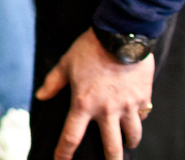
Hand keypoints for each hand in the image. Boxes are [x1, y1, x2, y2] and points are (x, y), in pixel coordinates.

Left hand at [35, 29, 154, 159]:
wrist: (122, 35)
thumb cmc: (90, 48)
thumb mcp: (66, 63)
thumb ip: (53, 82)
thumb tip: (41, 96)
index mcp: (84, 103)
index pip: (71, 136)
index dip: (64, 153)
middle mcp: (107, 110)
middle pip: (111, 147)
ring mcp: (128, 106)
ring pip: (132, 136)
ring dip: (128, 143)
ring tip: (127, 145)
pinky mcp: (143, 98)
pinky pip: (142, 116)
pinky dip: (139, 119)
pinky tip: (136, 118)